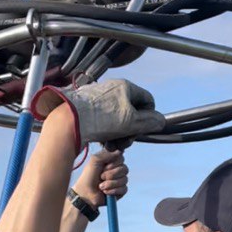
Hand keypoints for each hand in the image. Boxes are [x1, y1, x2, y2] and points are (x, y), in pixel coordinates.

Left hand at [32, 78, 164, 150]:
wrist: (70, 121)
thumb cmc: (102, 118)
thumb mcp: (131, 122)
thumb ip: (149, 122)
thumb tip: (161, 121)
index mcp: (126, 87)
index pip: (147, 100)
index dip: (148, 117)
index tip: (142, 129)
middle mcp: (113, 89)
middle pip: (132, 111)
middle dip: (131, 130)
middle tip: (125, 142)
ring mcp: (100, 98)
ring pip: (118, 119)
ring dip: (119, 134)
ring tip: (112, 145)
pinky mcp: (89, 108)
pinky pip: (105, 121)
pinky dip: (107, 132)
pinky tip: (103, 142)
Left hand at [74, 149, 127, 208]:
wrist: (85, 193)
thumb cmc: (88, 176)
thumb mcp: (95, 160)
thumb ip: (106, 154)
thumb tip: (120, 151)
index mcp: (111, 162)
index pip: (121, 158)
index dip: (114, 163)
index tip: (104, 166)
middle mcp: (117, 170)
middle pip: (125, 169)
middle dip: (111, 174)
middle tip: (101, 177)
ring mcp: (119, 181)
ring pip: (124, 179)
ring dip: (110, 183)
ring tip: (100, 186)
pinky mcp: (120, 191)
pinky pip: (124, 189)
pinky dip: (113, 191)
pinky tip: (105, 192)